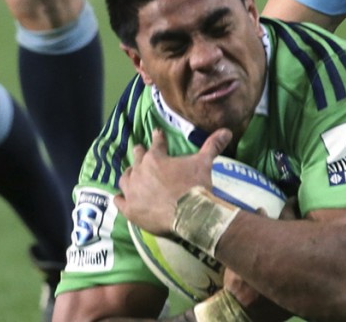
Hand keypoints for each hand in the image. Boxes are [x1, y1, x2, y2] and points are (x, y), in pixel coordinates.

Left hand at [115, 128, 232, 235]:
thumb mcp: (205, 162)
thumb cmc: (196, 185)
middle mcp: (140, 172)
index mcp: (156, 158)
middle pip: (137, 159)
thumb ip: (213, 145)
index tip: (157, 133)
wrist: (190, 214)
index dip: (158, 138)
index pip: (156, 144)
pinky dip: (120, 198)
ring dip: (128, 174)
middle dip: (140, 153)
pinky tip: (119, 197)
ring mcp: (133, 192)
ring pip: (125, 179)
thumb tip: (226, 131)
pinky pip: (119, 201)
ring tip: (130, 173)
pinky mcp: (130, 210)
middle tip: (139, 149)